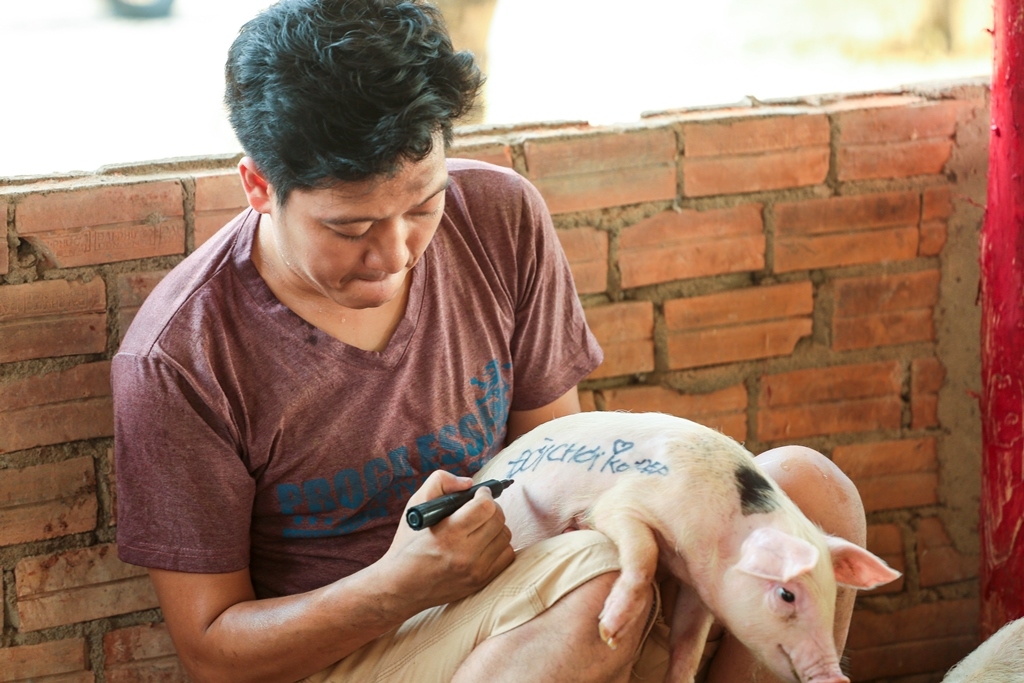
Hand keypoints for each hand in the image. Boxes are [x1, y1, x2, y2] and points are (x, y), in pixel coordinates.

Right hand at [379, 470, 514, 610]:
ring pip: (505, 536)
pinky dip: (499, 545)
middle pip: (498, 519)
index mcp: (448, 533)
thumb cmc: (408, 543)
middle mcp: (464, 554)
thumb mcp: (416, 505)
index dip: (485, 495)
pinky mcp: (481, 581)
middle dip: (491, 507)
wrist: (401, 586)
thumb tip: (469, 484)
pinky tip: (484, 543)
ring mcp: (475, 571)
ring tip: (480, 526)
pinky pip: (507, 555)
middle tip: (480, 507)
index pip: (485, 507)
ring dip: (496, 526)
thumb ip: (441, 482)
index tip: (479, 494)